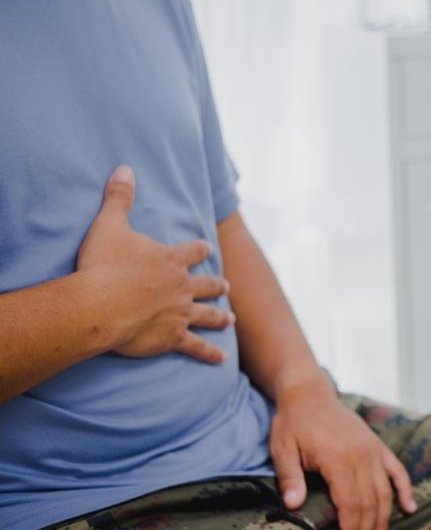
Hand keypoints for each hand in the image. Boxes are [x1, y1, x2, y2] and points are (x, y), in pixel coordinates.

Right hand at [76, 166, 233, 362]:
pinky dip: (209, 354)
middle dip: (217, 284)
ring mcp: (181, 313)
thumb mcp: (109, 224)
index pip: (193, 251)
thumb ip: (119, 197)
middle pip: (206, 284)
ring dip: (220, 317)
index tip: (208, 247)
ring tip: (230, 320)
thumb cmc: (103, 265)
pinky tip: (222, 360)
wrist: (101, 304)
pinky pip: (196, 347)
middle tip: (227, 285)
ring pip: (208, 314)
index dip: (200, 248)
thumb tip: (125, 168)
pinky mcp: (173, 337)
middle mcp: (182, 286)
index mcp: (171, 260)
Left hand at [269, 376, 416, 529]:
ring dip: (384, 520)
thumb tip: (292, 506)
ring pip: (384, 491)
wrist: (309, 392)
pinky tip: (409, 508)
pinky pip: (396, 470)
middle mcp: (360, 455)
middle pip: (369, 503)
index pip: (350, 504)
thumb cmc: (293, 422)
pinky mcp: (377, 445)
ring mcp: (372, 450)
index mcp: (338, 458)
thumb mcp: (282, 449)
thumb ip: (289, 478)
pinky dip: (404, 489)